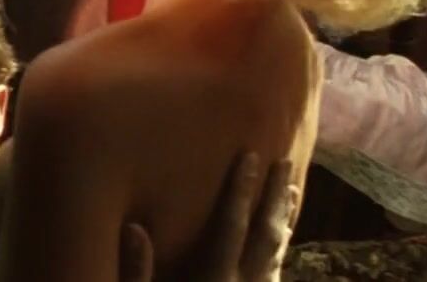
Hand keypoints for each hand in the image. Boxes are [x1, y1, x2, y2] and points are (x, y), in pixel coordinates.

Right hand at [118, 154, 298, 281]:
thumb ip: (138, 273)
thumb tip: (135, 227)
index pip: (230, 227)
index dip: (239, 190)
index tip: (250, 156)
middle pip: (265, 237)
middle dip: (274, 198)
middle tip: (284, 163)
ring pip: (276, 256)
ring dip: (282, 221)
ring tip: (291, 192)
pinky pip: (272, 275)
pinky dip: (277, 251)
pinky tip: (276, 245)